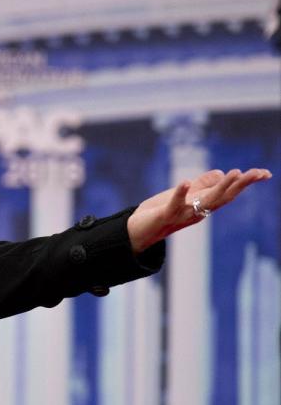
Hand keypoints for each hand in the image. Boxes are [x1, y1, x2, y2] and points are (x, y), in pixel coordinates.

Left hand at [127, 167, 271, 252]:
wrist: (138, 231)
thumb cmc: (161, 212)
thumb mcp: (184, 195)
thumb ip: (201, 184)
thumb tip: (221, 173)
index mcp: (203, 205)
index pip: (228, 192)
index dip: (246, 183)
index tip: (266, 173)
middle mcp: (197, 211)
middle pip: (224, 197)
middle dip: (241, 185)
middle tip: (258, 173)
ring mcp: (183, 214)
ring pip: (206, 202)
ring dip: (220, 187)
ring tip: (235, 173)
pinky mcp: (165, 215)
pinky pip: (175, 204)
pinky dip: (180, 193)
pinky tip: (185, 181)